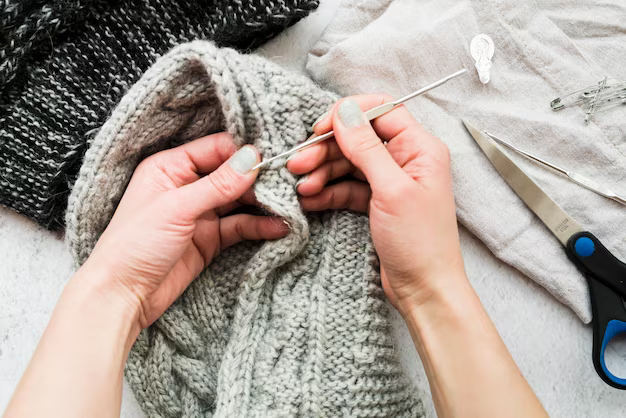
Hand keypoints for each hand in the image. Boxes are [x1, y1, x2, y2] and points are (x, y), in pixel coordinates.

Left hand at [81, 133, 287, 327]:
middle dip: (259, 181)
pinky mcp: (209, 239)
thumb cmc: (135, 244)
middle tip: (289, 186)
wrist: (122, 296)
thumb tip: (252, 157)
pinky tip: (279, 228)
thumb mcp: (177, 208)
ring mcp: (200, 213)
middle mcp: (187, 186)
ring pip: (239, 201)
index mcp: (170, 167)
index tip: (273, 160)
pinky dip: (259, 227)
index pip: (217, 149)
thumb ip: (218, 184)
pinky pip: (239, 226)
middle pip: (232, 174)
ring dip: (263, 204)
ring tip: (291, 207)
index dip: (244, 154)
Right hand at [287, 95, 465, 314]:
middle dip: (326, 150)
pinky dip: (327, 192)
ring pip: (348, 164)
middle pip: (358, 139)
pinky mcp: (376, 202)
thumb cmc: (420, 242)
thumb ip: (366, 147)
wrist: (424, 290)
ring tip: (301, 188)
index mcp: (420, 148)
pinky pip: (347, 187)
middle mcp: (406, 160)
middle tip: (298, 164)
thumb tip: (345, 111)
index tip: (320, 128)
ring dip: (322, 173)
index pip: (381, 110)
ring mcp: (389, 182)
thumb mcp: (391, 190)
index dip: (348, 115)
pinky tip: (309, 199)